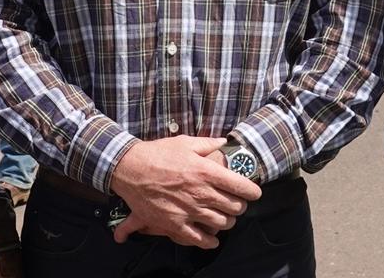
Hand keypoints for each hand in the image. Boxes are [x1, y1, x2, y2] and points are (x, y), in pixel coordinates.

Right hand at [109, 136, 261, 247]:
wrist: (130, 169)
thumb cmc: (157, 154)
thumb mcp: (185, 143)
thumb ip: (208, 143)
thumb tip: (224, 142)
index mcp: (206, 171)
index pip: (240, 186)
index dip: (253, 191)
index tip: (254, 193)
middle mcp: (201, 192)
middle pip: (235, 207)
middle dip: (240, 206)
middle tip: (237, 203)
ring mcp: (189, 210)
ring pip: (222, 223)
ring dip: (227, 221)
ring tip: (225, 217)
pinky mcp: (175, 224)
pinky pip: (200, 239)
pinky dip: (210, 241)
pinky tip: (213, 239)